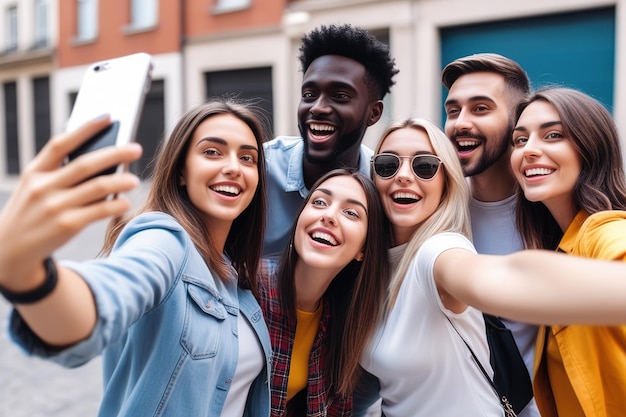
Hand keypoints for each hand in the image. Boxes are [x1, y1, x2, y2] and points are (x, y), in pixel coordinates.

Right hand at [0, 116, 141, 286]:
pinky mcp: (67, 225)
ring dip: (120, 181)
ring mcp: (55, 207)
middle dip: (115, 154)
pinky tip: (126, 202)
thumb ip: (59, 173)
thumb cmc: (31, 213)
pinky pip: (99, 211)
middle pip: (85, 164)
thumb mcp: (35, 188)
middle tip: (136, 148)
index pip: (61, 143)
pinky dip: (116, 205)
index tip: (108, 117)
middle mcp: (44, 187)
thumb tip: (101, 158)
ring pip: (97, 187)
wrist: (9, 251)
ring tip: (135, 180)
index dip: (86, 129)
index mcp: (35, 172)